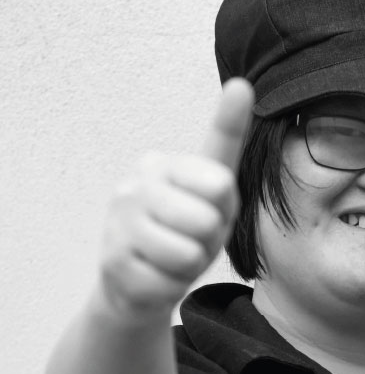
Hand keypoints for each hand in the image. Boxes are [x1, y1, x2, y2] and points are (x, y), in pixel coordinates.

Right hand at [98, 78, 253, 323]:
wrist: (138, 282)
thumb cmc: (184, 239)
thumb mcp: (214, 215)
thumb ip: (220, 196)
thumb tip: (220, 181)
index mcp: (172, 166)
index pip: (214, 146)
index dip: (230, 120)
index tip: (243, 88)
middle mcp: (142, 182)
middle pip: (209, 216)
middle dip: (210, 240)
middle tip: (190, 239)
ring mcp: (122, 218)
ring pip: (189, 251)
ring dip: (190, 265)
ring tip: (172, 257)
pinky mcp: (113, 257)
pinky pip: (169, 279)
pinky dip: (170, 285)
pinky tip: (153, 274)